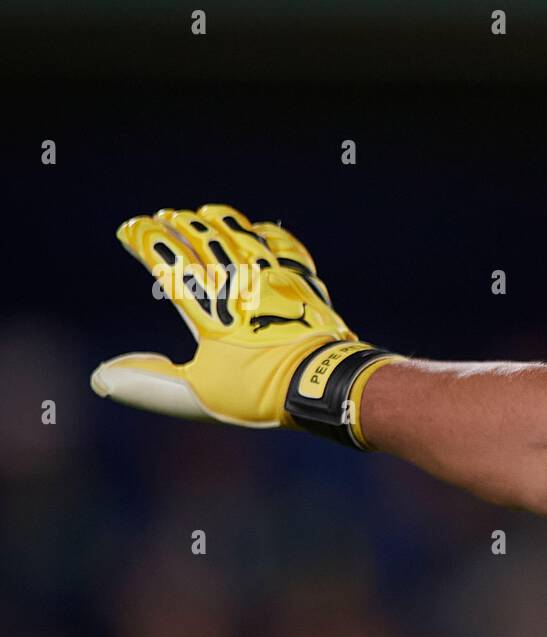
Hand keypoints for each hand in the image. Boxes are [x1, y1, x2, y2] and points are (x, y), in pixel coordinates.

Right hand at [92, 204, 395, 445]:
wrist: (323, 383)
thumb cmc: (260, 392)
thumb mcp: (198, 395)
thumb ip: (151, 384)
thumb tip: (103, 376)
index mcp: (209, 309)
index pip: (170, 264)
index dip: (146, 242)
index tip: (130, 230)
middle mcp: (241, 285)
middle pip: (204, 242)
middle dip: (179, 226)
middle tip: (163, 216)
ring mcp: (276, 280)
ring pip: (243, 237)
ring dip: (220, 222)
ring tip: (203, 212)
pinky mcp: (305, 285)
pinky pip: (286, 248)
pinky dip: (269, 235)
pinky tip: (261, 230)